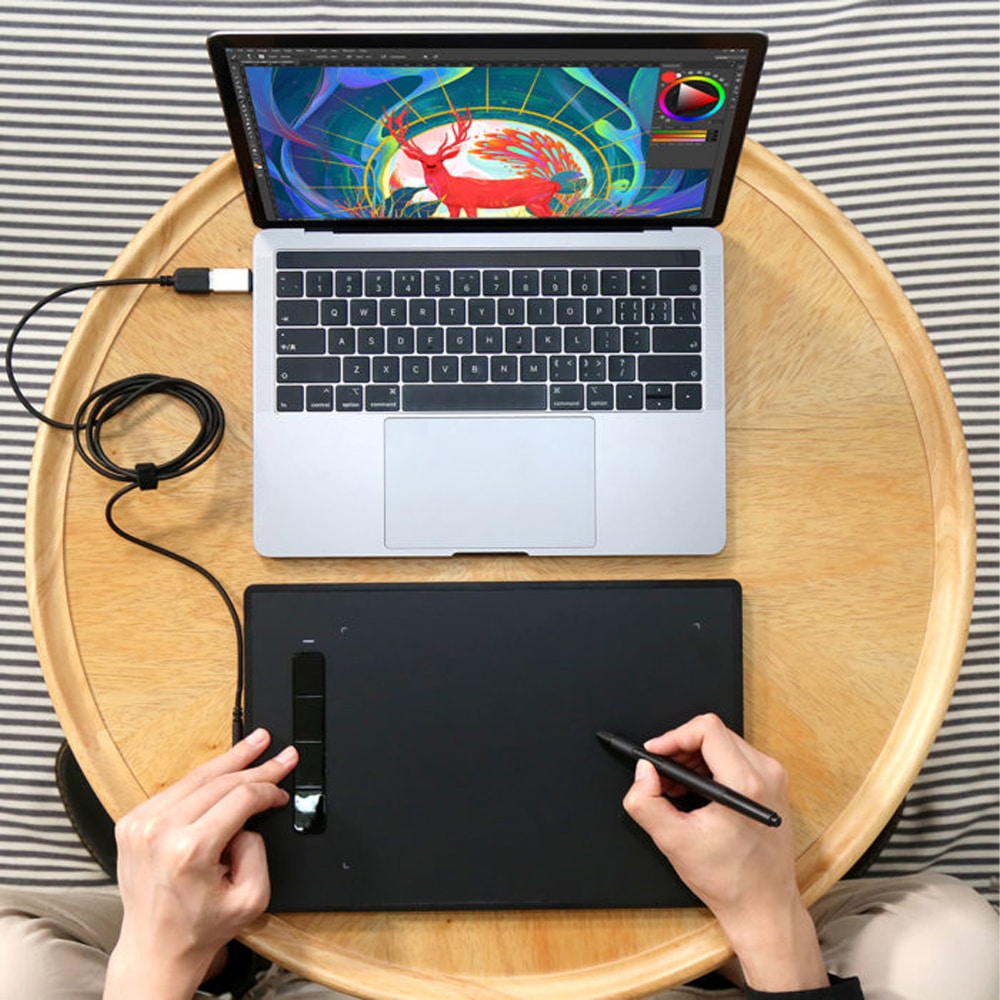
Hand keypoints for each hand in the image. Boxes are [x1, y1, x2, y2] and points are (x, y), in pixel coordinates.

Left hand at [104, 728, 297, 999]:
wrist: (155, 949)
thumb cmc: (199, 927)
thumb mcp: (252, 897)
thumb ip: (258, 850)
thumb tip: (250, 818)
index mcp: (189, 850)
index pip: (241, 798)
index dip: (269, 789)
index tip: (282, 791)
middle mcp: (160, 831)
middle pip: (220, 781)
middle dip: (257, 764)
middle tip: (281, 753)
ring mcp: (140, 824)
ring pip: (197, 777)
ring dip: (231, 759)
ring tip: (255, 743)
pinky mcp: (131, 823)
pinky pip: (176, 789)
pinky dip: (203, 779)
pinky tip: (223, 768)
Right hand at [622, 714, 827, 991]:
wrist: (765, 908)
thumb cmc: (729, 881)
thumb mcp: (674, 842)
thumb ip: (646, 802)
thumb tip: (643, 772)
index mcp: (746, 784)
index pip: (707, 729)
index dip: (673, 736)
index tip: (655, 753)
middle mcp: (766, 774)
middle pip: (714, 734)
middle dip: (680, 749)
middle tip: (660, 775)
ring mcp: (774, 779)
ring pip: (724, 744)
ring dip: (694, 759)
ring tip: (675, 788)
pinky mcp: (774, 787)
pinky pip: (736, 758)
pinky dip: (710, 768)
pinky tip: (695, 793)